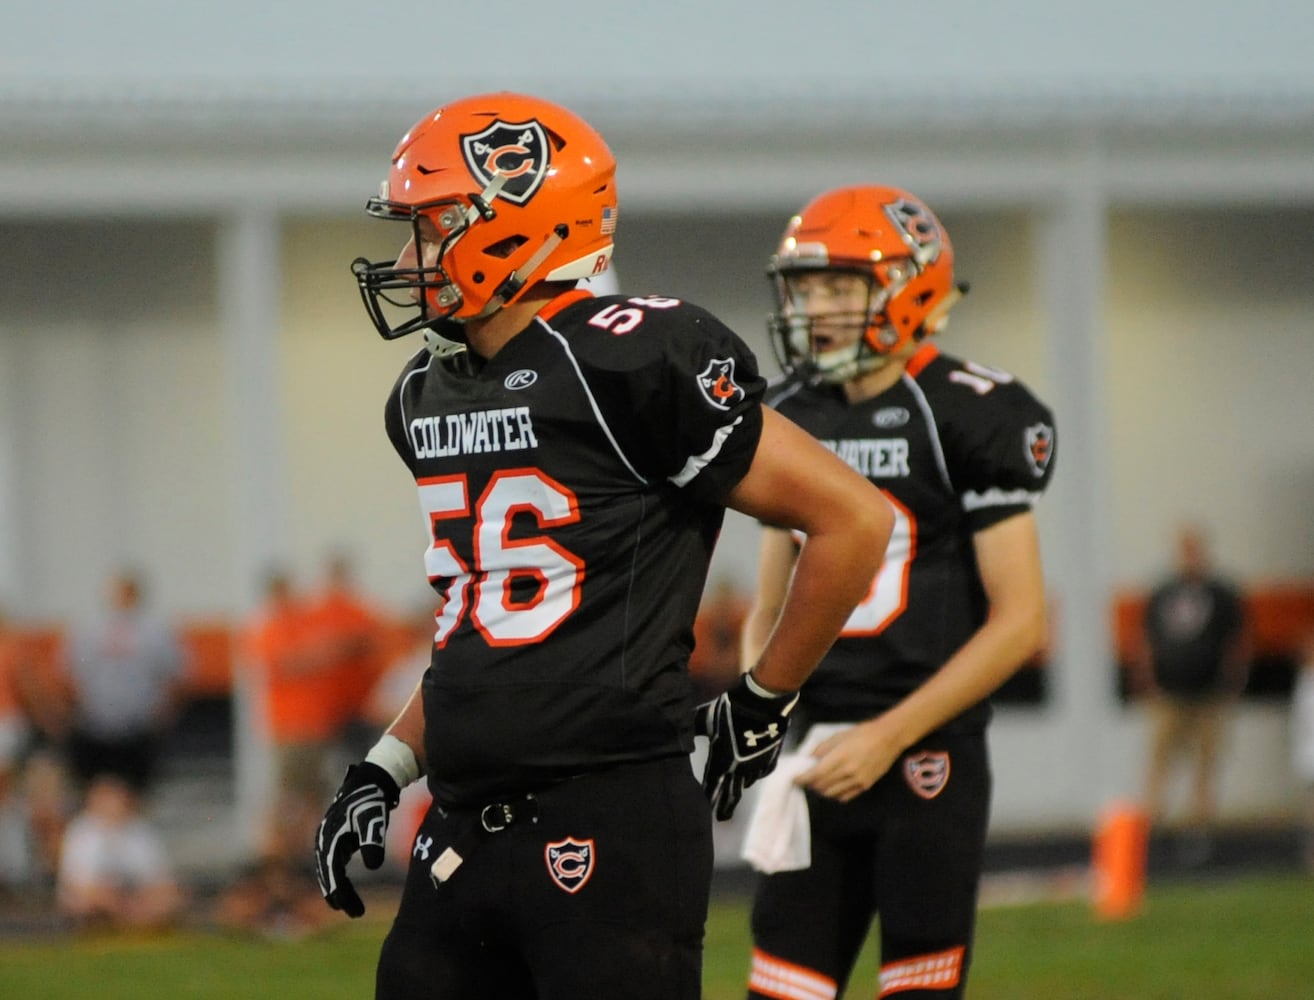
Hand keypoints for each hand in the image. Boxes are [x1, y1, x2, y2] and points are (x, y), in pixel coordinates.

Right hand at [314, 761, 399, 917]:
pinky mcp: (335, 836)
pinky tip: (345, 888)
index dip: (342, 892)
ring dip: (336, 887)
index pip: (333, 872)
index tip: (351, 909)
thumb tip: (373, 866)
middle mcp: (324, 839)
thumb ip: (373, 841)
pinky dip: (337, 876)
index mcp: (330, 837)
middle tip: (354, 912)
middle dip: (338, 894)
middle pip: (327, 873)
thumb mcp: (374, 819)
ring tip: (348, 906)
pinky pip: (332, 862)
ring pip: (328, 869)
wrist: (369, 779)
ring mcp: (327, 837)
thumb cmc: (371, 800)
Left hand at [695, 673, 798, 820]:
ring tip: (736, 795)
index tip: (706, 809)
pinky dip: (756, 775)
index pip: (712, 786)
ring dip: (740, 788)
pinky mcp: (770, 759)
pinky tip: (754, 777)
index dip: (709, 798)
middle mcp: (739, 769)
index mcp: (721, 761)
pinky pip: (761, 773)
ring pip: (747, 783)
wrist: (761, 704)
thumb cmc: (730, 710)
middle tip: (722, 818)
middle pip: (731, 795)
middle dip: (725, 807)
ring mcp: (756, 766)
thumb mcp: (706, 717)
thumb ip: (695, 726)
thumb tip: (681, 725)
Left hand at [796, 718, 901, 802]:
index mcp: (840, 757)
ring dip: (822, 790)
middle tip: (806, 779)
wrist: (888, 738)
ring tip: (819, 782)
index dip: (803, 778)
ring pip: (832, 794)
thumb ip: (822, 749)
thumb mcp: (839, 736)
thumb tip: (810, 759)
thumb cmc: (862, 733)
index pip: (816, 774)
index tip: (795, 779)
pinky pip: (845, 797)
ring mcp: (858, 781)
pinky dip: (835, 794)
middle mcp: (848, 772)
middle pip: (822, 786)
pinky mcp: (865, 786)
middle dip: (811, 784)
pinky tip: (833, 786)